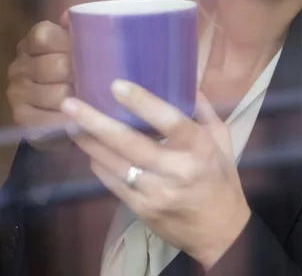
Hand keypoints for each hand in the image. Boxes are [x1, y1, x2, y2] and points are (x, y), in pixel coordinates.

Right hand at [7, 13, 74, 149]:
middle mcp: (19, 65)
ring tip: (87, 98)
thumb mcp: (74, 46)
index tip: (86, 53)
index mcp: (32, 42)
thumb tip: (69, 16)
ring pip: (58, 94)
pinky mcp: (21, 116)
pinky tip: (77, 116)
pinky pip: (52, 119)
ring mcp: (17, 91)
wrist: (58, 107)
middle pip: (57, 66)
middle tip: (92, 79)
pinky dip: (69, 119)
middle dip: (80, 74)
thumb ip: (76, 29)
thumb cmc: (72, 69)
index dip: (69, 44)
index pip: (45, 36)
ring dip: (78, 98)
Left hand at [61, 82, 250, 268]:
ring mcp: (156, 193)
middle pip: (130, 142)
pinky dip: (99, 164)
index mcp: (199, 148)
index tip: (116, 85)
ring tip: (70, 124)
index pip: (169, 121)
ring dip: (88, 142)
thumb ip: (203, 109)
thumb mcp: (222, 139)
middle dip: (95, 121)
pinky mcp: (142, 210)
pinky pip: (113, 183)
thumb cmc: (220, 179)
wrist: (219, 232)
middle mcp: (176, 170)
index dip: (142, 102)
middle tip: (70, 104)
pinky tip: (89, 149)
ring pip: (114, 163)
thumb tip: (185, 79)